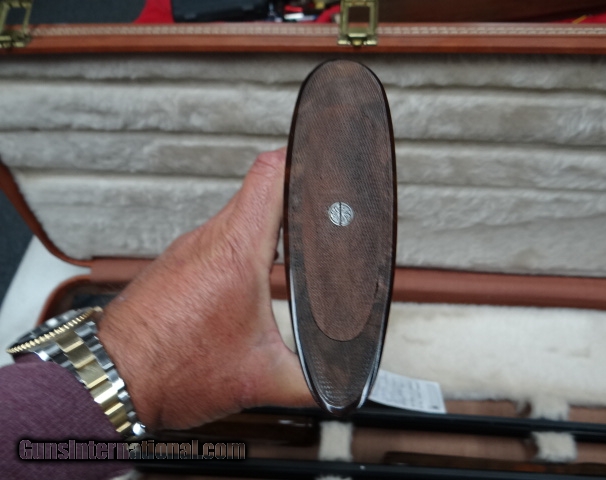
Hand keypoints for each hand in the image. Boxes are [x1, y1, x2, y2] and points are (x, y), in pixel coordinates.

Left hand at [97, 148, 312, 431]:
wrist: (111, 379)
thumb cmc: (171, 370)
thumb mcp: (261, 379)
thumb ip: (312, 381)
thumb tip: (339, 384)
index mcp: (237, 251)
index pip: (270, 175)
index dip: (301, 155)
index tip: (321, 152)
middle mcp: (208, 240)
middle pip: (257, 190)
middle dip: (293, 192)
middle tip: (320, 201)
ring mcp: (187, 250)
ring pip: (235, 215)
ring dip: (265, 221)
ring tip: (293, 232)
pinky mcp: (173, 264)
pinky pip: (214, 238)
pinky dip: (239, 244)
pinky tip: (249, 269)